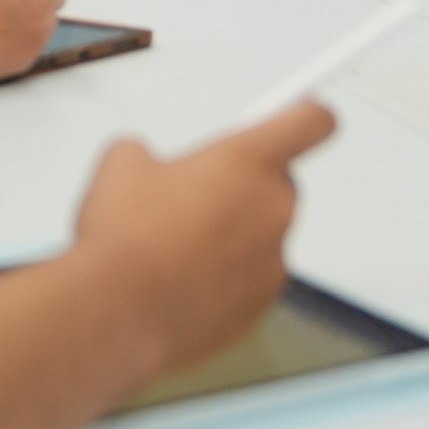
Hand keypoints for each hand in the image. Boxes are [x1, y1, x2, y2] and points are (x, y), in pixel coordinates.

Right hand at [71, 100, 337, 374]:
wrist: (117, 315)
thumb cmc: (125, 238)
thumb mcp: (122, 163)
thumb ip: (151, 153)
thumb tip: (144, 164)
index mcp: (248, 160)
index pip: (311, 121)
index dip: (306, 114)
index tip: (299, 113)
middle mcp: (273, 209)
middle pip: (279, 184)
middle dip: (244, 186)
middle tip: (196, 195)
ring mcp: (272, 262)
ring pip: (261, 235)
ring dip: (231, 236)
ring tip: (173, 248)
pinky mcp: (260, 306)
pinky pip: (249, 280)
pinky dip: (223, 279)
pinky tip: (177, 282)